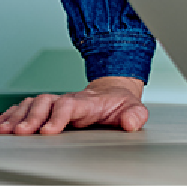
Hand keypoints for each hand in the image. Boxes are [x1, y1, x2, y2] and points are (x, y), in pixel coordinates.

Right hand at [0, 77, 146, 135]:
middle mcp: (68, 100)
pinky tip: (2, 124)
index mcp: (88, 101)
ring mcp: (55, 103)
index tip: (49, 130)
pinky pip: (25, 108)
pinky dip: (12, 115)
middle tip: (22, 132)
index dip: (59, 115)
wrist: (112, 92)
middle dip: (32, 116)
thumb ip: (135, 114)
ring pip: (32, 104)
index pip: (70, 104)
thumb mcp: (132, 108)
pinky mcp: (46, 108)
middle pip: (46, 102)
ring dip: (17, 116)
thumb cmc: (118, 103)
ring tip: (5, 130)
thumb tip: (132, 122)